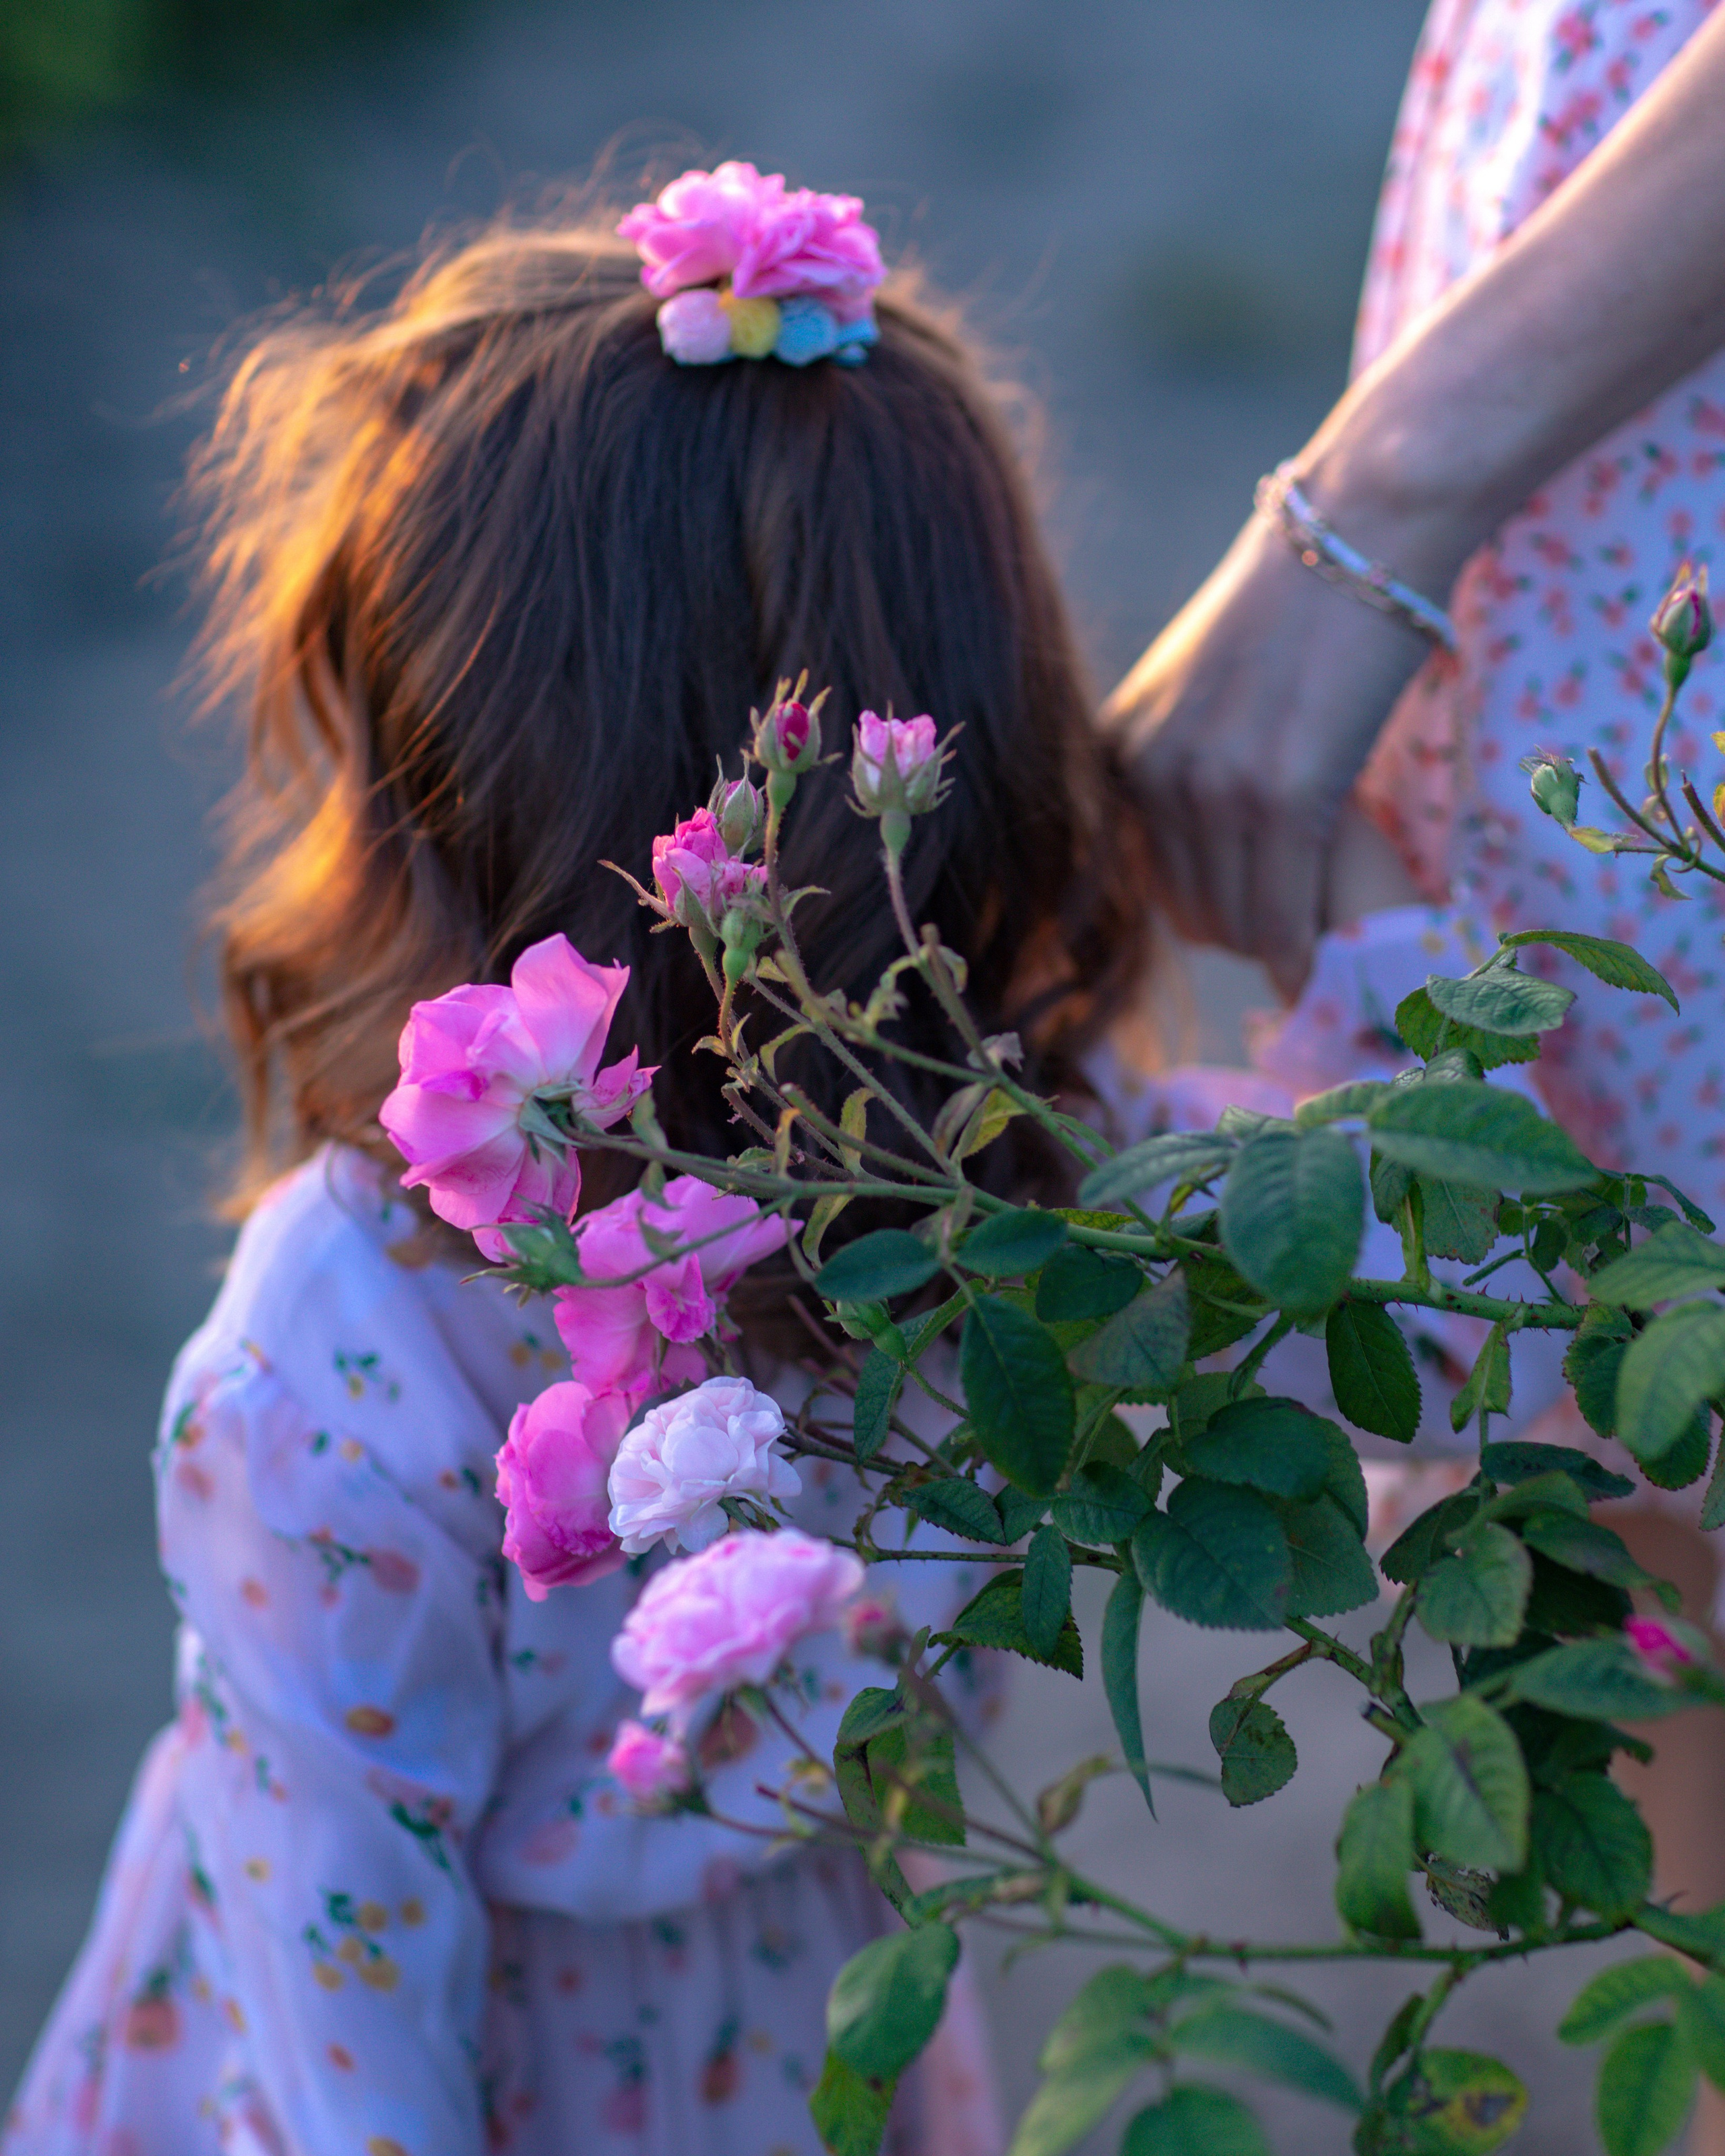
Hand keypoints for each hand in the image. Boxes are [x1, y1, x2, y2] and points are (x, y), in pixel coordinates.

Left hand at [1101, 509, 1433, 997]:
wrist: (1361, 533)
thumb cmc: (1297, 603)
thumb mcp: (1197, 684)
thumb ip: (1179, 758)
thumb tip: (1197, 844)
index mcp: (1116, 748)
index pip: (1138, 878)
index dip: (1194, 910)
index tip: (1240, 921)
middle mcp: (1148, 773)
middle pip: (1185, 908)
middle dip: (1240, 933)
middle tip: (1296, 936)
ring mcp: (1211, 787)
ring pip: (1235, 918)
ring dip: (1278, 945)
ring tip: (1322, 944)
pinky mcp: (1282, 795)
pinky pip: (1281, 912)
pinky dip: (1304, 952)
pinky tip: (1326, 970)